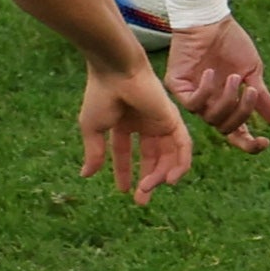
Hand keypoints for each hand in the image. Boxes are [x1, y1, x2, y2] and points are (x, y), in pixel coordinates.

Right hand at [80, 60, 193, 202]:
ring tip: (149, 189)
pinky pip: (183, 146)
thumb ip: (94, 152)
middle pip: (151, 156)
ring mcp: (161, 121)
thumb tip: (86, 175)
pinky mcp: (174, 119)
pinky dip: (180, 164)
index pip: (126, 151)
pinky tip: (170, 179)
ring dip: (161, 174)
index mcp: (124, 122)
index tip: (123, 190)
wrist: (116, 71)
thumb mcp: (93, 128)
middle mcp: (145, 122)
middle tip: (142, 199)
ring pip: (167, 154)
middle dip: (148, 178)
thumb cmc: (101, 95)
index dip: (124, 170)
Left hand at [166, 17, 269, 152]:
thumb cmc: (231, 42)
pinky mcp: (178, 86)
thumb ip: (261, 96)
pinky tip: (212, 75)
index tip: (266, 141)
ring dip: (227, 100)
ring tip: (234, 77)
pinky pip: (192, 102)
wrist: (211, 20)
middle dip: (241, 113)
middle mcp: (210, 105)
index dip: (250, 143)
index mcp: (228, 104)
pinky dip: (205, 92)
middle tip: (251, 91)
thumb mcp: (251, 71)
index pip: (237, 134)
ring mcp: (193, 97)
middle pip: (225, 128)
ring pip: (210, 117)